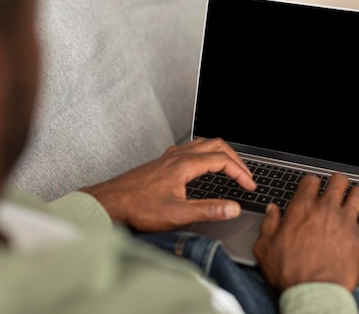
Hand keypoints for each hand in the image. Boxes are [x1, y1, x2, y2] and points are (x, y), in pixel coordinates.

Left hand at [79, 138, 255, 231]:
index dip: (241, 172)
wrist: (109, 203)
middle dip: (235, 159)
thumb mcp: (177, 214)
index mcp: (185, 165)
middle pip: (216, 145)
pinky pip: (189, 149)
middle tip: (245, 175)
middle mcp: (178, 156)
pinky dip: (204, 154)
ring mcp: (169, 157)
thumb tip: (233, 208)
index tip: (249, 186)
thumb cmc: (137, 208)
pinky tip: (200, 166)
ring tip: (230, 167)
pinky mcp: (162, 163)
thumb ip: (208, 210)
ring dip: (220, 153)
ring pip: (202, 144)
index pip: (222, 161)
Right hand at [253, 173, 358, 291]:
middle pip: (338, 181)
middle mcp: (326, 210)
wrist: (312, 291)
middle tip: (336, 187)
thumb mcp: (265, 247)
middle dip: (337, 182)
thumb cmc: (289, 272)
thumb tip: (271, 210)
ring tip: (354, 198)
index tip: (312, 187)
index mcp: (302, 209)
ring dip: (356, 195)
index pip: (311, 181)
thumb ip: (269, 224)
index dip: (312, 182)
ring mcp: (345, 222)